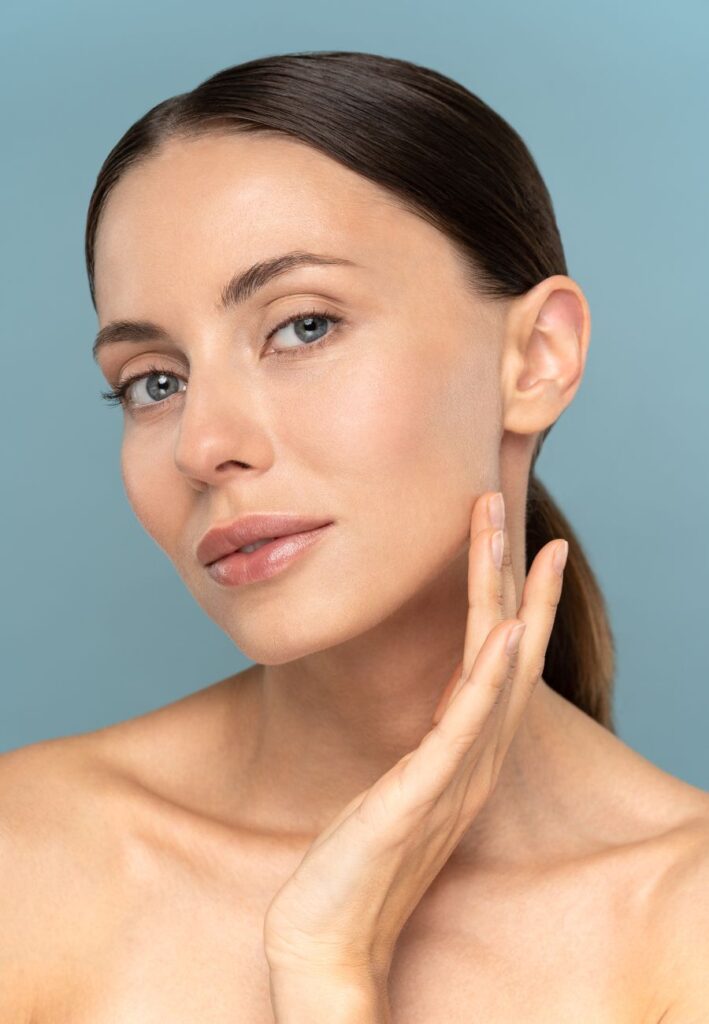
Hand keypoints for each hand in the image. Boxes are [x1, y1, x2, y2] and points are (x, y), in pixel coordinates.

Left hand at [263, 490, 567, 986]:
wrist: (329, 931)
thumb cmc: (357, 856)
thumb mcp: (397, 782)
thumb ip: (421, 742)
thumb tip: (419, 699)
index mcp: (467, 750)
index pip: (502, 658)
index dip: (516, 596)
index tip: (521, 539)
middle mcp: (476, 756)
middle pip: (508, 646)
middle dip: (508, 569)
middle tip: (499, 497)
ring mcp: (457, 773)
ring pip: (494, 668)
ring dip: (503, 595)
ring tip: (509, 534)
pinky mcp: (426, 792)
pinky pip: (467, 723)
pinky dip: (491, 673)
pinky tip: (504, 629)